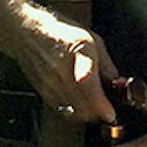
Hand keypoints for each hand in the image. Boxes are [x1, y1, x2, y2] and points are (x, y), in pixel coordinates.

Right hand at [10, 6, 120, 123]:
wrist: (27, 32)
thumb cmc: (61, 33)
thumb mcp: (93, 40)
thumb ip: (107, 65)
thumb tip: (119, 86)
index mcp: (79, 50)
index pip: (87, 81)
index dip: (100, 101)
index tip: (110, 113)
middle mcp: (62, 69)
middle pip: (83, 105)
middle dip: (99, 113)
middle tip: (108, 109)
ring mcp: (50, 82)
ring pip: (73, 112)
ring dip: (87, 114)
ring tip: (94, 107)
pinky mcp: (42, 91)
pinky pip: (62, 110)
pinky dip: (73, 112)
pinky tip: (79, 104)